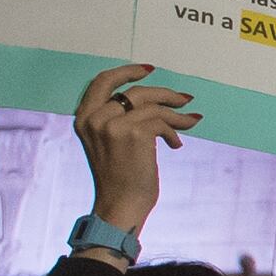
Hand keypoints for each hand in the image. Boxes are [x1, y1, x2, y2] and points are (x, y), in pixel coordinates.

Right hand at [70, 63, 200, 235]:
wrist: (121, 204)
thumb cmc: (119, 176)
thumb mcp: (107, 141)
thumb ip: (118, 117)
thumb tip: (153, 97)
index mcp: (84, 118)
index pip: (103, 81)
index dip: (127, 72)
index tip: (148, 71)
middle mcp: (94, 118)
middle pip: (135, 91)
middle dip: (164, 93)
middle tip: (184, 98)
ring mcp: (112, 125)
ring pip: (153, 106)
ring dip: (177, 115)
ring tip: (191, 122)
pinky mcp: (133, 133)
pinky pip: (161, 122)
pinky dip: (173, 132)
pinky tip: (175, 144)